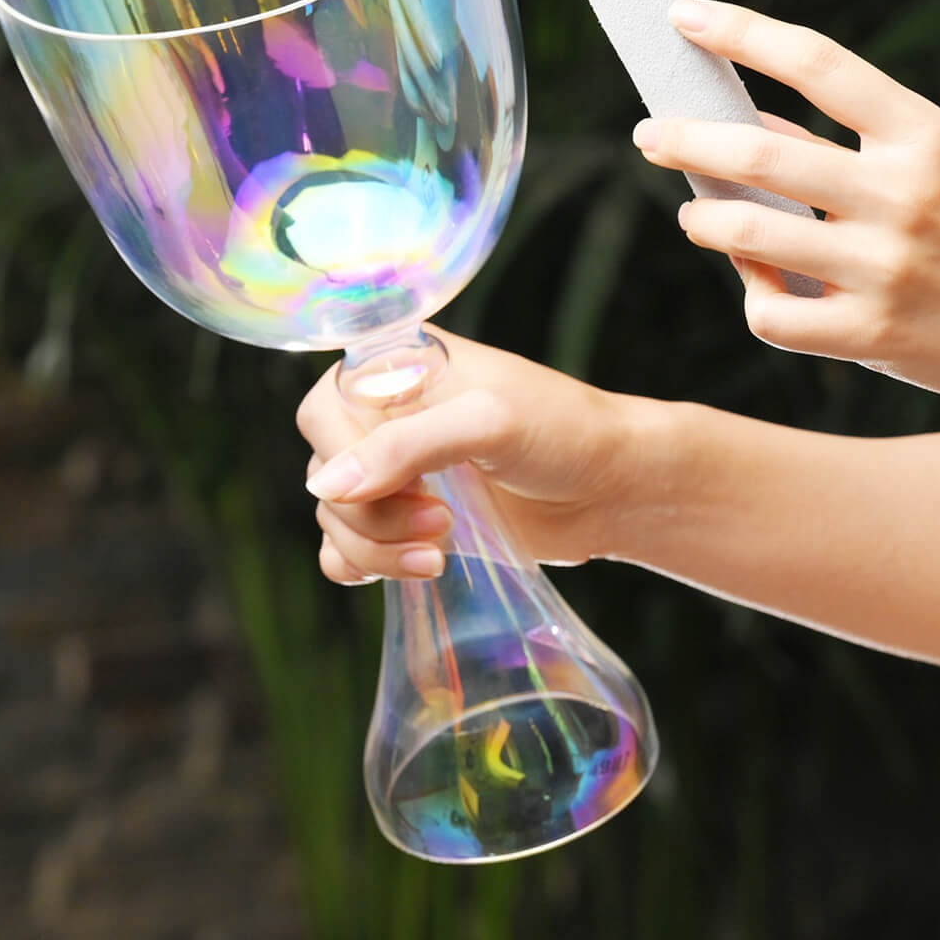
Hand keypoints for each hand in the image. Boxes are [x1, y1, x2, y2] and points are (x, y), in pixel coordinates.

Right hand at [295, 329, 647, 584]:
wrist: (616, 488)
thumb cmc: (563, 431)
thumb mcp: (488, 422)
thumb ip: (406, 447)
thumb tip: (327, 488)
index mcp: (395, 369)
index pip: (323, 411)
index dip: (344, 457)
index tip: (403, 486)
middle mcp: (384, 418)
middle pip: (325, 474)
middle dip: (373, 514)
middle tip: (442, 524)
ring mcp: (394, 472)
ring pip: (336, 519)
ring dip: (376, 547)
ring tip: (441, 553)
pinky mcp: (406, 521)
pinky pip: (347, 550)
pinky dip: (363, 566)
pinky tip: (414, 569)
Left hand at [634, 0, 939, 414]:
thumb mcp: (933, 162)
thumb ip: (842, 140)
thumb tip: (740, 120)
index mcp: (924, 136)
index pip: (820, 62)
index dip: (743, 32)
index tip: (683, 16)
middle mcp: (905, 195)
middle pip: (759, 154)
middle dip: (684, 138)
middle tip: (649, 132)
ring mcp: (886, 267)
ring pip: (746, 234)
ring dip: (702, 220)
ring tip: (695, 216)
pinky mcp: (871, 334)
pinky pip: (770, 313)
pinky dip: (753, 296)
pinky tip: (762, 288)